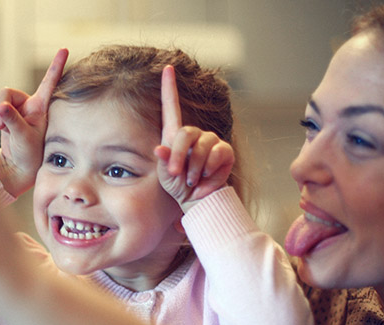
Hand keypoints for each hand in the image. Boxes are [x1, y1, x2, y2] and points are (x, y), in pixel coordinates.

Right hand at [0, 49, 68, 196]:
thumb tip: (0, 107)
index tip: (64, 49)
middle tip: (2, 125)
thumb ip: (12, 120)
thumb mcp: (23, 137)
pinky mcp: (5, 116)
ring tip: (2, 130)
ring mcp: (16, 110)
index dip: (56, 65)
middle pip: (8, 90)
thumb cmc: (28, 155)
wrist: (17, 168)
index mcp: (40, 107)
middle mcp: (29, 106)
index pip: (49, 82)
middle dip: (1, 104)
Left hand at [155, 65, 234, 213]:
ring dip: (195, 168)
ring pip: (201, 146)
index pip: (171, 106)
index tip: (167, 67)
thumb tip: (158, 149)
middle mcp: (194, 134)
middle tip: (176, 174)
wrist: (198, 199)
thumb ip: (164, 161)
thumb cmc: (179, 185)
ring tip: (192, 181)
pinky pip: (217, 154)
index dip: (169, 87)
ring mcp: (211, 141)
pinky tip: (207, 178)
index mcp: (175, 135)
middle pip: (185, 133)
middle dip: (178, 156)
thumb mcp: (166, 175)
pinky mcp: (225, 151)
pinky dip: (210, 170)